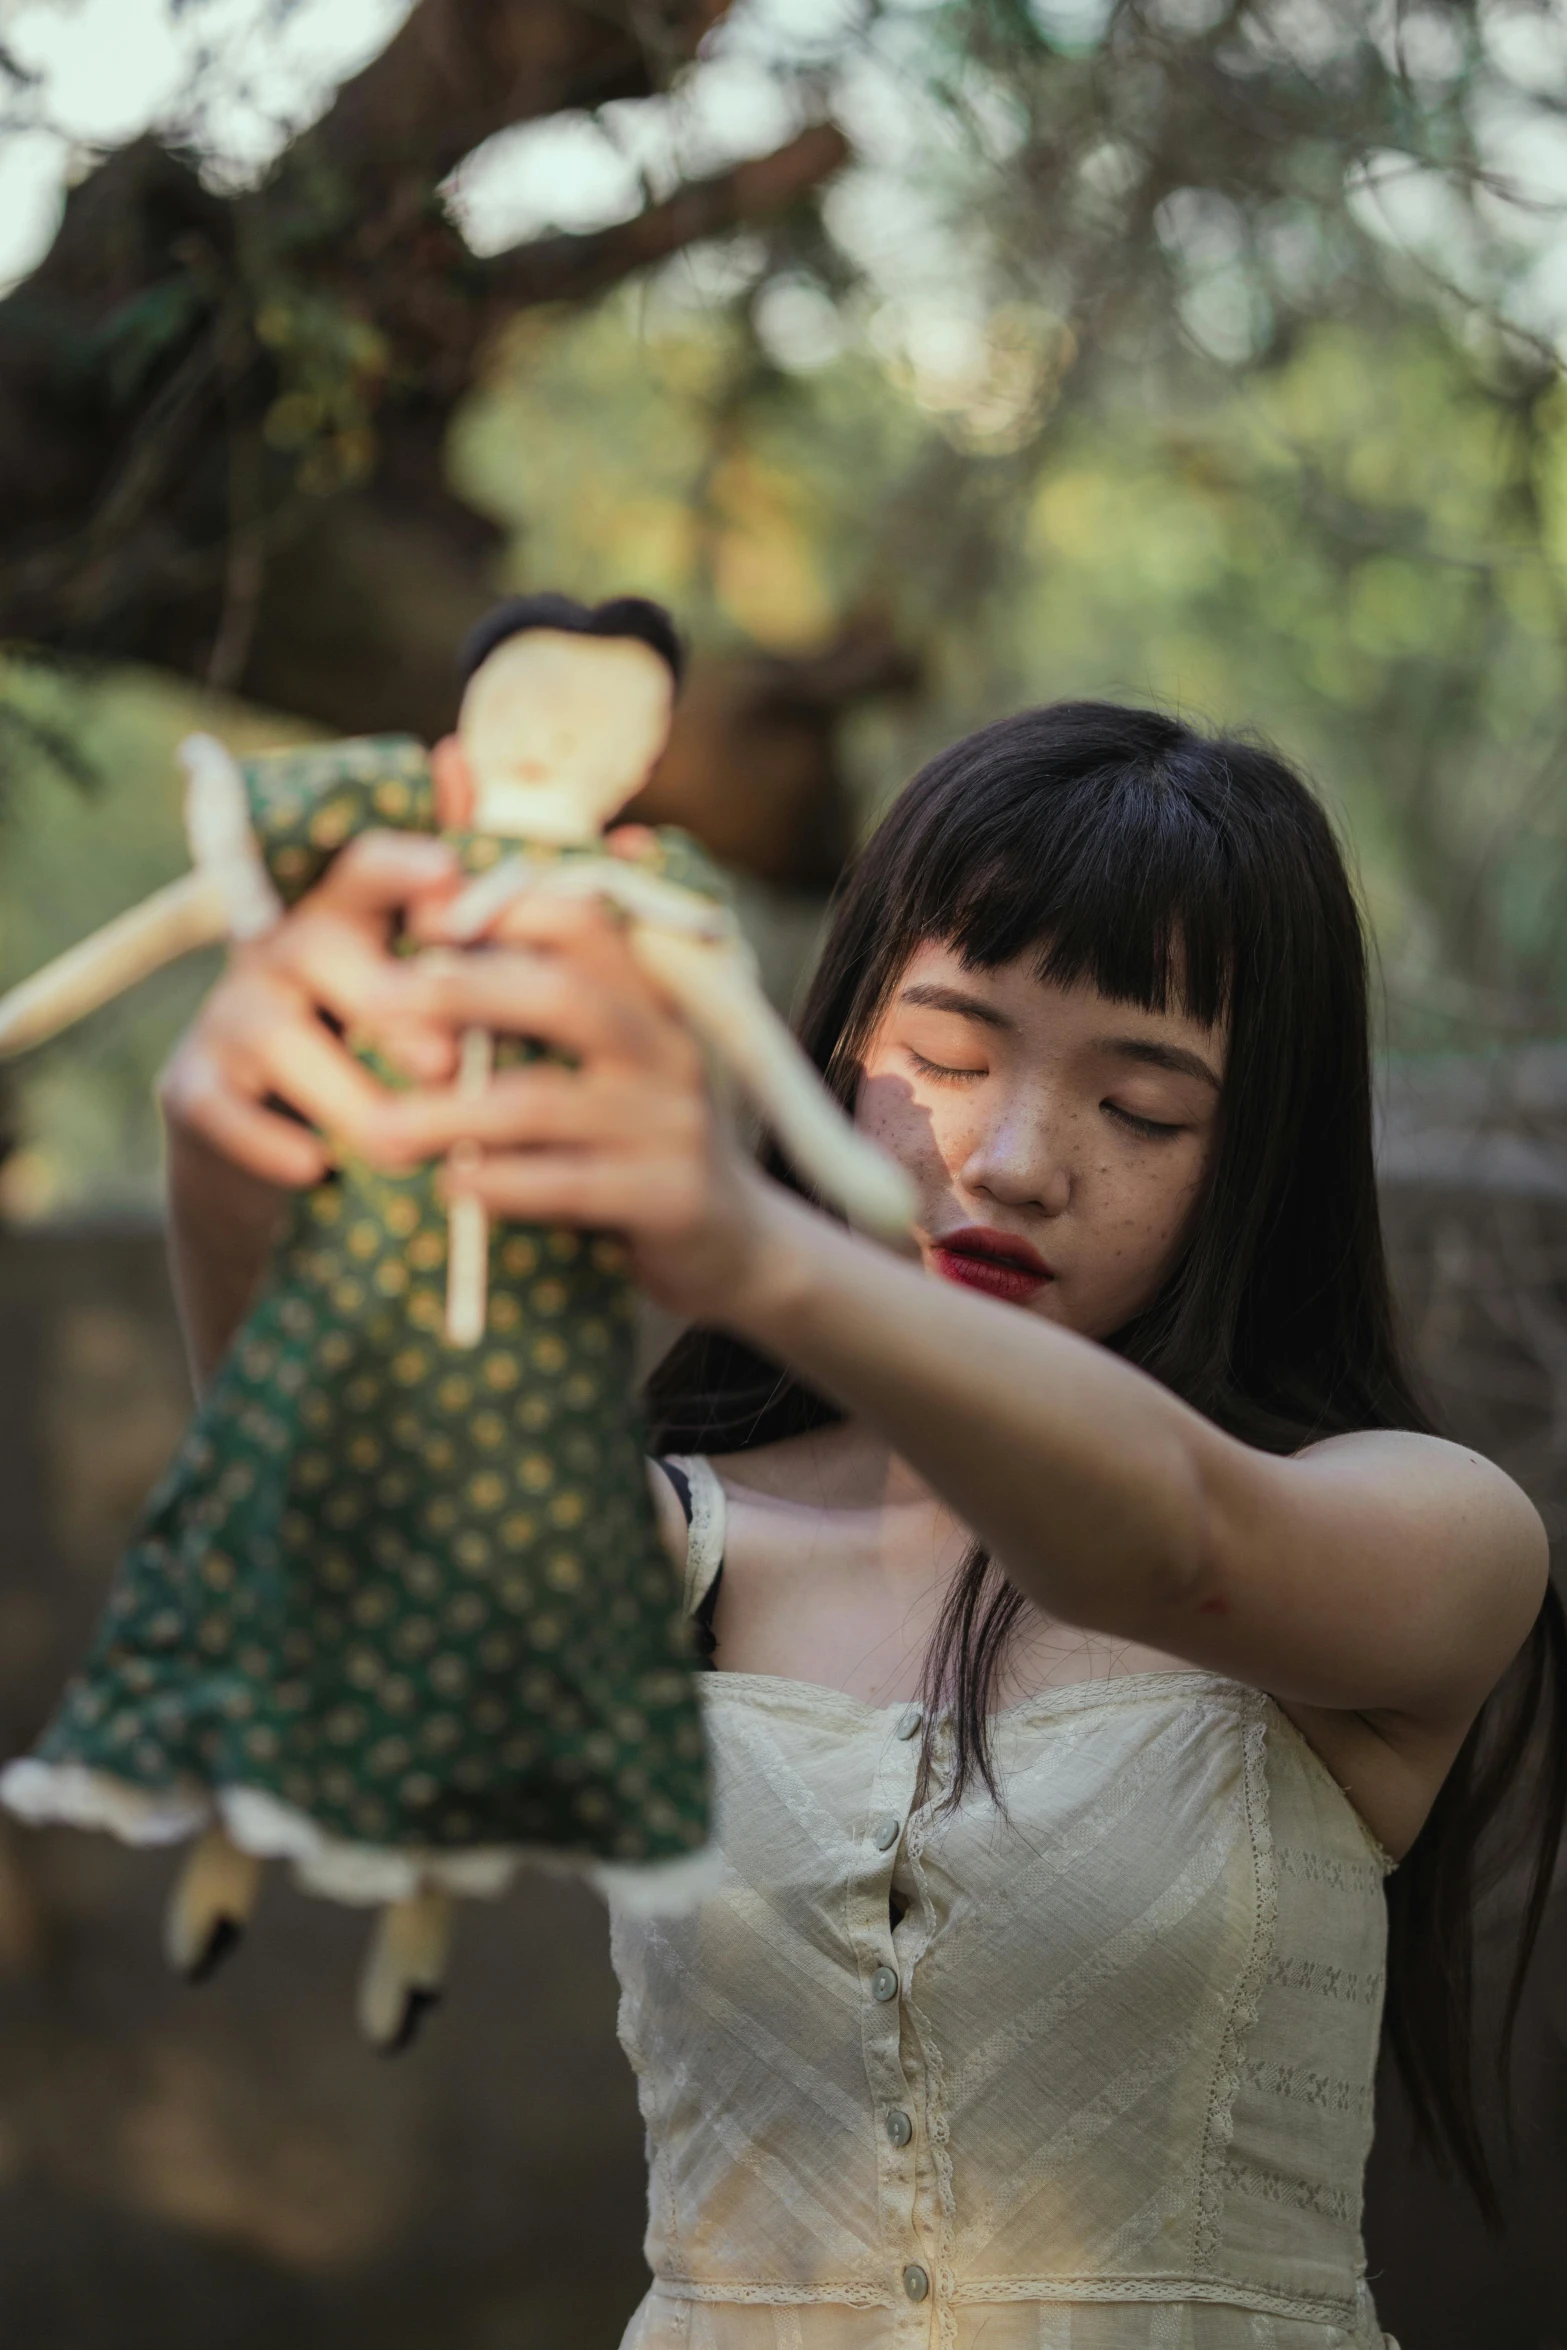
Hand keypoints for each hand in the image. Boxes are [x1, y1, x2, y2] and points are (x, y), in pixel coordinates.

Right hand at [159, 829, 464, 1187]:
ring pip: (276, 1036)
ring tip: (405, 1149)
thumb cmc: (377, 1057)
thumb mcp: (423, 1007)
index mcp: (348, 919)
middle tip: (448, 1065)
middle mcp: (280, 951)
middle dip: (386, 1001)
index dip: (402, 867)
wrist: (279, 1148)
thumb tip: (517, 846)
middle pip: (320, 946)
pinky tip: (315, 1168)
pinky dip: (264, 1139)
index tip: (447, 877)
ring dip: (345, 1094)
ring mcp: (231, 1016)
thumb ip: (468, 961)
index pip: (366, 870)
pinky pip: (218, 1104)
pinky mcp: (192, 1084)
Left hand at [374, 891, 797, 1323]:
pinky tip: (452, 1187)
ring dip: (451, 1113)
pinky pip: (569, 1185)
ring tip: (378, 1129)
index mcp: (650, 1003)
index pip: (585, 923)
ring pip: (546, 1103)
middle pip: (562, 997)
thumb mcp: (618, 1065)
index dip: (504, 910)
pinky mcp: (671, 1197)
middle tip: (371, 1000)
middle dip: (460, 992)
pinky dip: (501, 1185)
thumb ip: (558, 1011)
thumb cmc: (642, 1143)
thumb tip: (442, 948)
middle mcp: (667, 1050)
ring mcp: (674, 1124)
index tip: (421, 919)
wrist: (737, 1246)